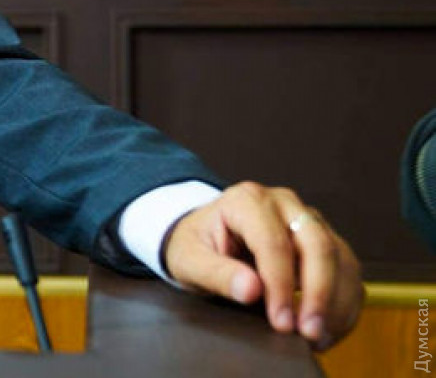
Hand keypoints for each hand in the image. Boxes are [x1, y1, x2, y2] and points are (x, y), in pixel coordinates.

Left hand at [163, 182, 362, 350]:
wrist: (206, 238)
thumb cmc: (195, 247)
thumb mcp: (189, 260)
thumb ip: (216, 274)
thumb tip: (250, 289)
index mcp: (246, 201)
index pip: (273, 242)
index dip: (280, 285)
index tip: (281, 322)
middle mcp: (283, 203)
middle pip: (317, 245)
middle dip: (318, 294)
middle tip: (308, 333)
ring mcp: (308, 219)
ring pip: (340, 258)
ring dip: (336, 303)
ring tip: (318, 337)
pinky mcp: (325, 239)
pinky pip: (347, 270)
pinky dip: (344, 303)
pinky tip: (328, 329)